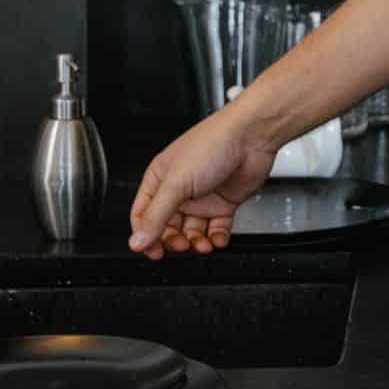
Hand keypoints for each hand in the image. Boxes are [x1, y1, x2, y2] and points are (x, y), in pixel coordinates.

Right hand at [125, 102, 277, 258]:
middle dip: (172, 240)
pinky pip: (216, 228)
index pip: (143, 215)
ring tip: (201, 245)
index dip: (144, 235)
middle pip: (168, 226)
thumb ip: (156, 215)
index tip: (152, 251)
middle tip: (180, 246)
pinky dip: (216, 238)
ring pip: (192, 230)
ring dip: (196, 242)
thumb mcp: (176, 182)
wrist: (251, 137)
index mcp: (160, 179)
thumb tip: (137, 241)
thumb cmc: (213, 144)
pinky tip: (218, 240)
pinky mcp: (224, 202)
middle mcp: (180, 189)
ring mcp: (203, 197)